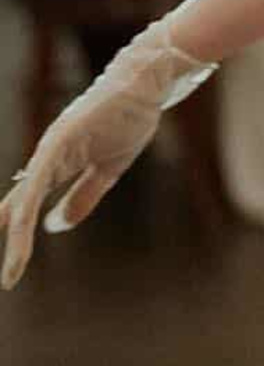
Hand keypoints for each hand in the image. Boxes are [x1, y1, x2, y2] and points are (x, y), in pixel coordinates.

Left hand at [0, 16, 218, 289]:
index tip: (12, 270)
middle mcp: (46, 159)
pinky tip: (22, 227)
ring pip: (25, 201)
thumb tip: (53, 226)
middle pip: (18, 208)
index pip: (26, 207)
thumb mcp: (107, 168)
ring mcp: (50, 149)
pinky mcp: (60, 140)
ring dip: (17, 235)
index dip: (17, 235)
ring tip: (12, 269)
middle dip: (10, 240)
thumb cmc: (128, 119)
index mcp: (56, 166)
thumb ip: (82, 195)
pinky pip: (40, 181)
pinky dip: (29, 206)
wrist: (146, 85)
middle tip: (6, 280)